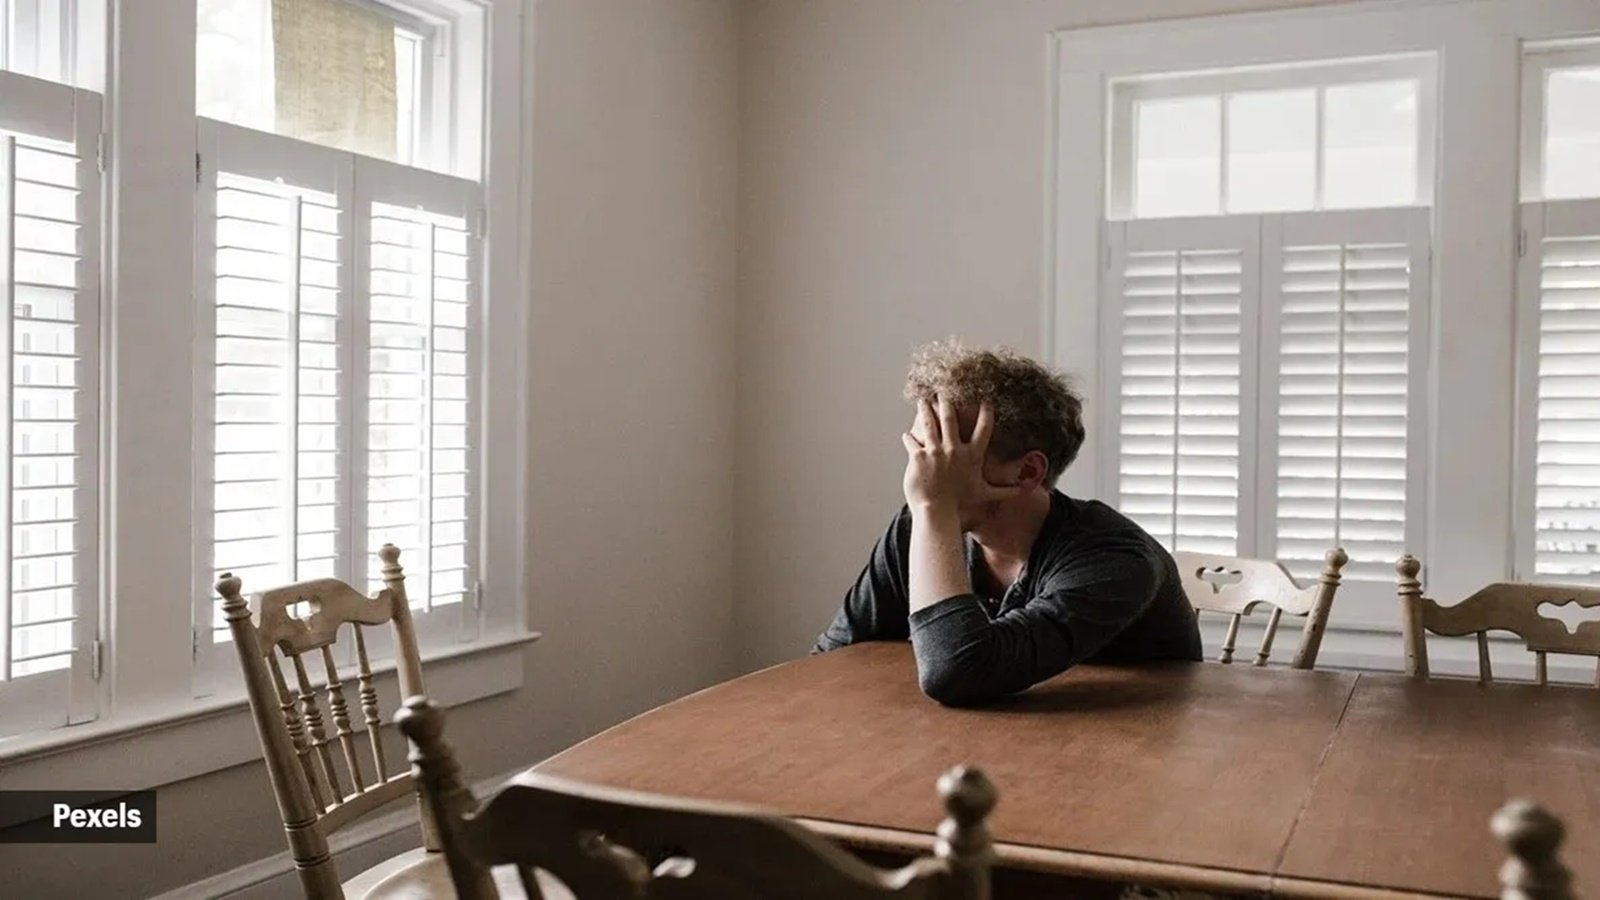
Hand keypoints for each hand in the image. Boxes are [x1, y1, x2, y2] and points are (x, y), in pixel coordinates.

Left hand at [900, 397, 1020, 514]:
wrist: (937, 511)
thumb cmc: (961, 504)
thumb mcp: (985, 494)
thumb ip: (1005, 490)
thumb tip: (1026, 491)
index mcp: (971, 455)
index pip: (983, 428)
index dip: (986, 412)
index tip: (986, 398)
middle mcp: (953, 450)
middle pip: (951, 418)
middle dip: (948, 401)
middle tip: (945, 388)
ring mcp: (935, 452)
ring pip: (929, 423)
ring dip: (925, 410)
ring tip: (923, 399)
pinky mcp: (918, 457)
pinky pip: (912, 442)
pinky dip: (909, 438)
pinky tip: (906, 434)